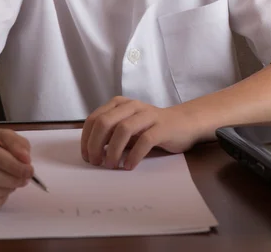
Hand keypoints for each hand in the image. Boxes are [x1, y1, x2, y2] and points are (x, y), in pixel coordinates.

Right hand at [0, 128, 33, 210]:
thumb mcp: (4, 135)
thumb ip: (16, 143)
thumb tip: (25, 160)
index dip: (11, 163)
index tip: (29, 168)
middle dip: (12, 177)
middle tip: (27, 177)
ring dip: (8, 188)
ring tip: (17, 180)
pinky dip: (1, 198)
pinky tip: (6, 189)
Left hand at [81, 97, 199, 169]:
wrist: (184, 123)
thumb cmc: (151, 127)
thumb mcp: (128, 127)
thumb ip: (111, 134)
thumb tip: (91, 150)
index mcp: (120, 104)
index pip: (94, 118)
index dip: (87, 139)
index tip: (87, 156)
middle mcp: (132, 106)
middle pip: (105, 122)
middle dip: (96, 144)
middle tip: (96, 162)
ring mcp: (147, 115)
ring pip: (123, 129)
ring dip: (113, 151)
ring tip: (111, 165)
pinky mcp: (162, 127)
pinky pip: (144, 141)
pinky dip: (134, 155)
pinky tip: (129, 166)